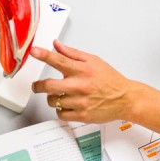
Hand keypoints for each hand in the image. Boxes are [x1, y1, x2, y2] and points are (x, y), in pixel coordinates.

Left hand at [30, 41, 144, 123]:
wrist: (125, 99)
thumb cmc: (110, 80)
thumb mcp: (94, 61)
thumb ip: (72, 53)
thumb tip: (57, 45)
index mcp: (83, 70)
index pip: (59, 60)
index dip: (43, 55)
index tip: (33, 51)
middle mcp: (80, 86)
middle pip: (49, 86)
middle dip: (38, 86)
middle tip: (37, 86)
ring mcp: (80, 102)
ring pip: (53, 101)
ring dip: (52, 98)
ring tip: (60, 95)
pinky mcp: (82, 115)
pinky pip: (61, 114)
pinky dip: (60, 110)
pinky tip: (67, 105)